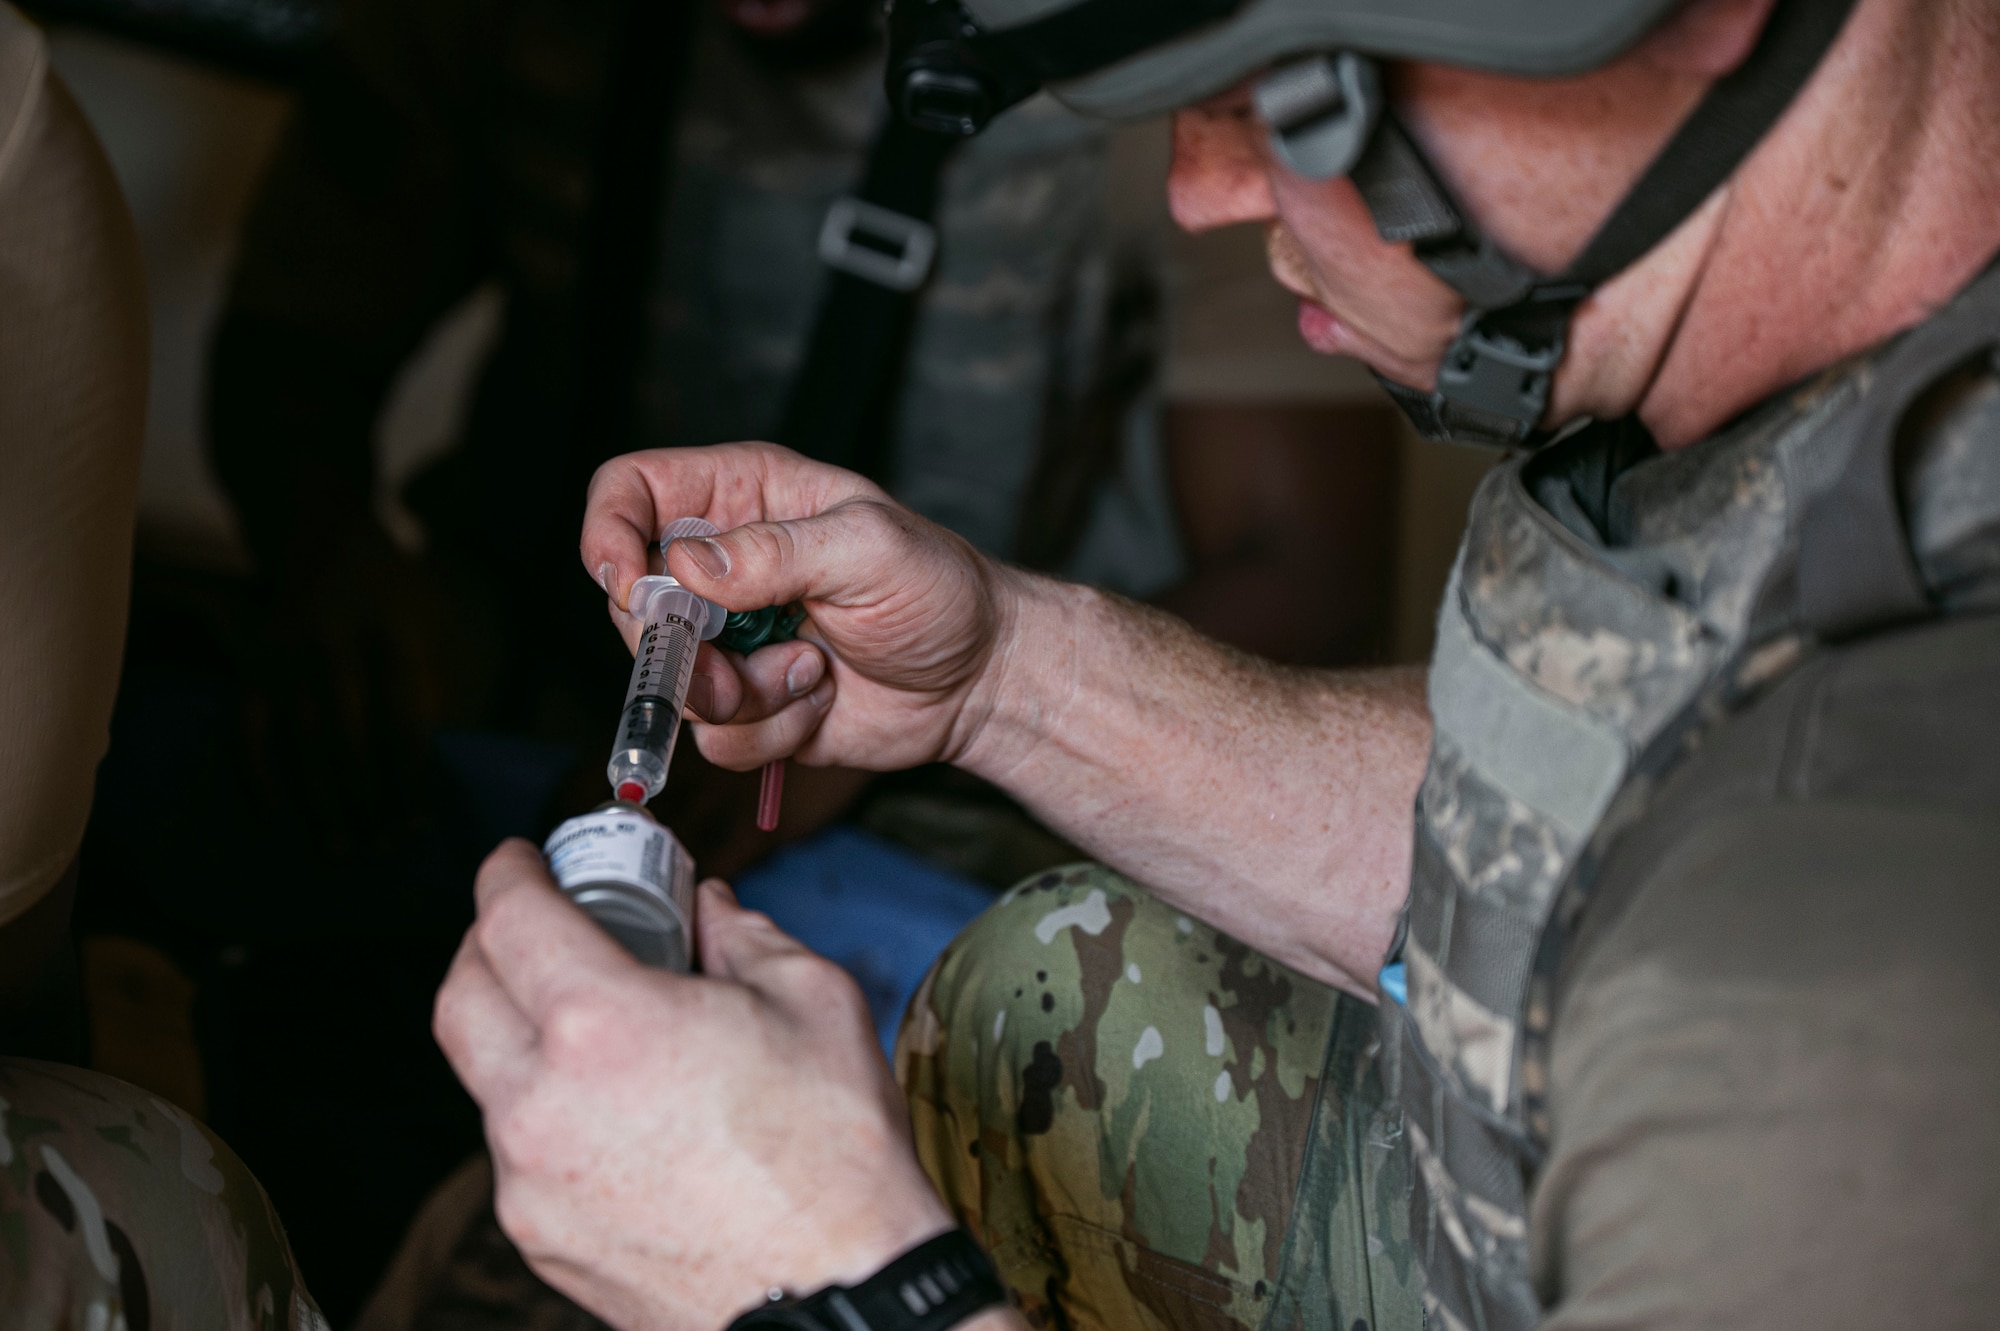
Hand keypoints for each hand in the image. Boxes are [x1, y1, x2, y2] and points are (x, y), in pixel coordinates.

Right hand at [241, 518, 460, 856]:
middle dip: (368, 802)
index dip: (410, 781)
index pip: (404, 723)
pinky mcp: (254, 664)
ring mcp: (289, 655)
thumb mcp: (431, 625)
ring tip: (340, 849)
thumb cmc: (395, 595)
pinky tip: (275, 818)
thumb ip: (428, 690)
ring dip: (322, 802)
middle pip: (353, 740)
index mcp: (395, 635)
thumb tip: (423, 778)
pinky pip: (250, 729)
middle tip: (379, 852)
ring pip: (304, 742)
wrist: (328, 534)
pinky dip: (259, 775)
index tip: (417, 827)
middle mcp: (337, 645)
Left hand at [433, 840, 953, 1330]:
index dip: (506, 873)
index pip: (508, 918)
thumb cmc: (835, 1158)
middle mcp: (543, 1104)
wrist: (840, 1296)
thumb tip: (709, 910)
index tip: (519, 861)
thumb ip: (743, 936)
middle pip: (460, 996)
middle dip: (486, 945)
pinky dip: (548, 1111)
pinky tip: (619, 1111)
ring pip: (486, 1081)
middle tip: (535, 927)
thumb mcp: (814, 1001)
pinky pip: (520, 1152)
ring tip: (596, 1030)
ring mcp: (532, 1183)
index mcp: (604, 1025)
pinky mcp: (542, 1241)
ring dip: (520, 1036)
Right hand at [581, 443, 1018, 773]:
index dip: (608, 531)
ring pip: (670, 682)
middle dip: (676, 645)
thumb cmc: (939, 592)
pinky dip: (769, 729)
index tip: (626, 582)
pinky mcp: (748, 703)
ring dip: (738, 693)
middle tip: (733, 657)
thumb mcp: (869, 548)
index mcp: (745, 496)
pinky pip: (715, 737)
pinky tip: (818, 697)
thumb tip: (685, 564)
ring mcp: (730, 640)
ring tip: (808, 670)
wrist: (979, 678)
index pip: (632, 489)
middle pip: (631, 601)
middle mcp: (725, 565)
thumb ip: (777, 551)